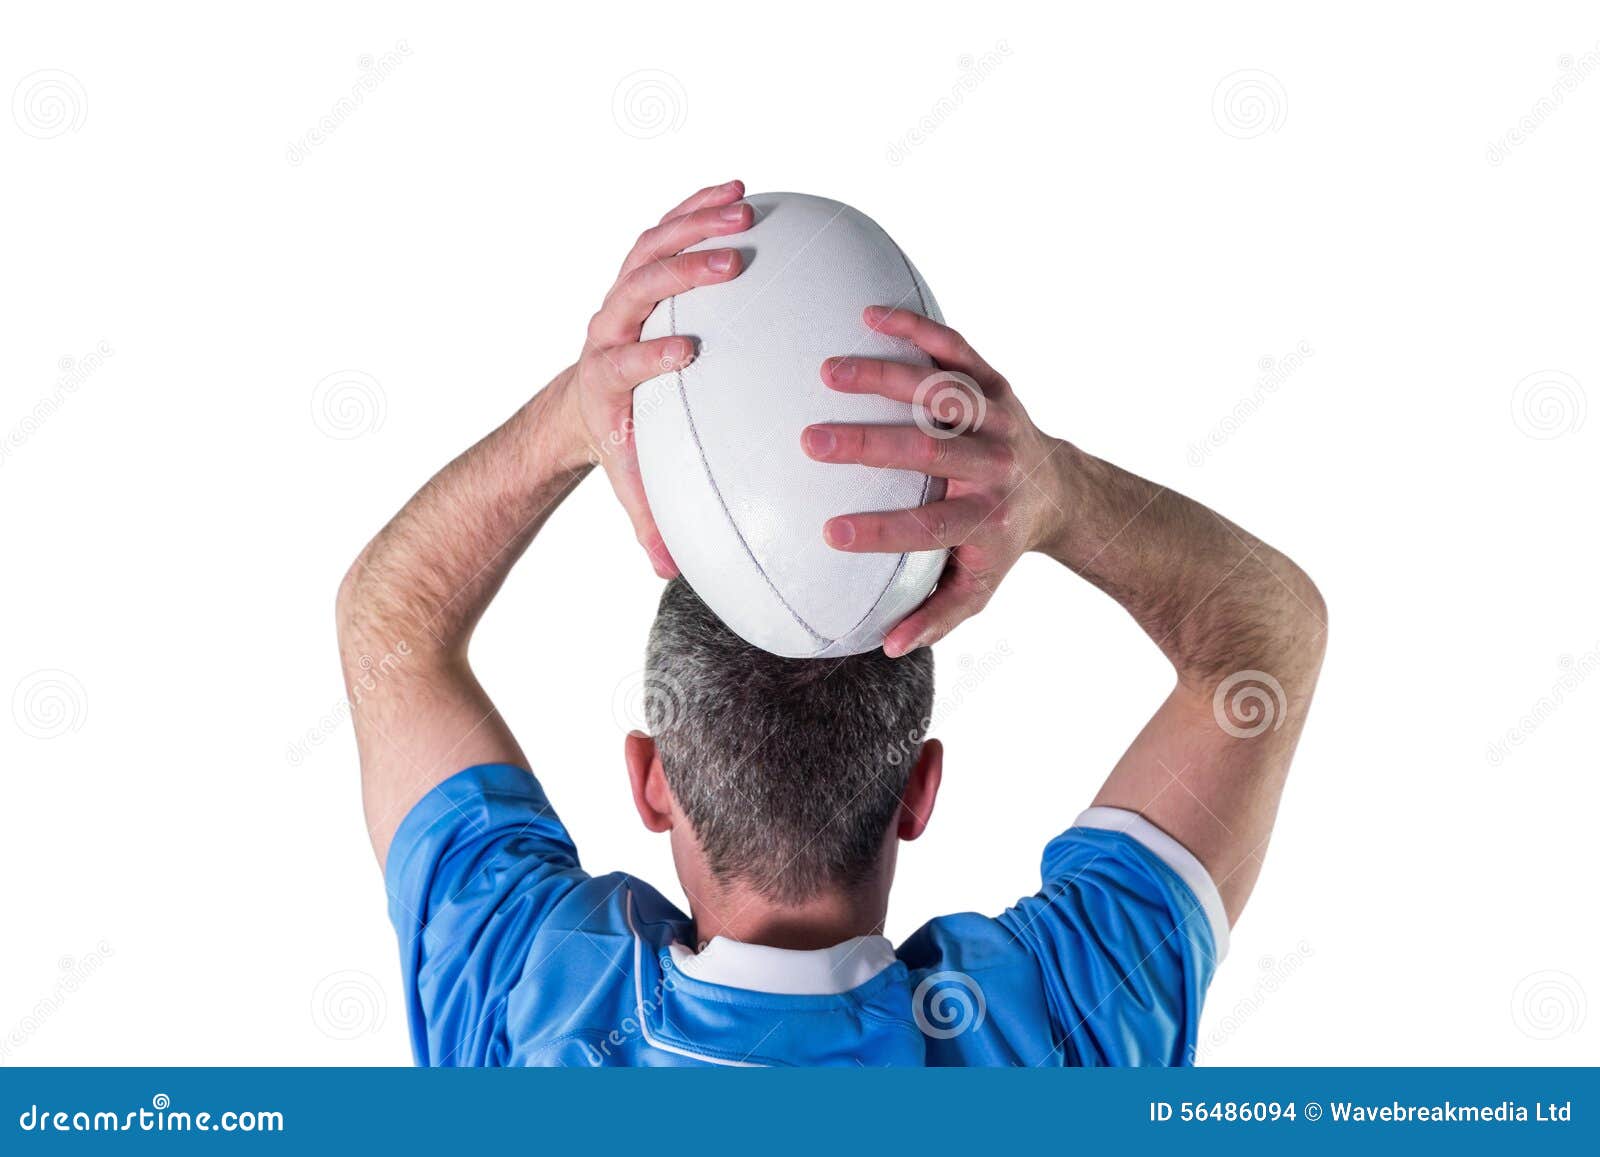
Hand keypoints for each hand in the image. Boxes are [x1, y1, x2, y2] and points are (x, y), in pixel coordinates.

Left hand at [569, 179, 751, 576]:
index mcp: (605, 380)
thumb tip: (669, 573)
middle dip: (681, 272)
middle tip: (733, 262)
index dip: (650, 355)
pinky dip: (694, 205)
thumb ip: (648, 523)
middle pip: (637, 288)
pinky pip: (664, 230)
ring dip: (695, 224)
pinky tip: (739, 188)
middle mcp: (607, 327)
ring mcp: (621, 293)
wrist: (584, 400)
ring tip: (744, 209)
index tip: (689, 352)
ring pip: (651, 247)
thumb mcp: (630, 482)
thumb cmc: (619, 442)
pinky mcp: (638, 271)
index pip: (624, 362)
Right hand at [801, 307, 1063, 656]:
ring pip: (943, 393)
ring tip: (828, 371)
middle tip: (811, 441)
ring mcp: (997, 418)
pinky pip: (956, 349)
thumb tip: (888, 646)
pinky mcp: (994, 382)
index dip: (882, 533)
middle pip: (931, 452)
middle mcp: (995, 466)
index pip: (930, 528)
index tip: (830, 533)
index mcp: (985, 521)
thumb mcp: (976, 590)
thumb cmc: (998, 544)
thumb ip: (934, 617)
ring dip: (886, 378)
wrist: (1057, 489)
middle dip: (870, 445)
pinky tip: (869, 316)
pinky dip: (917, 330)